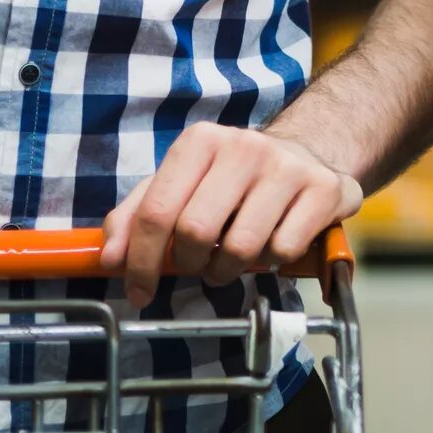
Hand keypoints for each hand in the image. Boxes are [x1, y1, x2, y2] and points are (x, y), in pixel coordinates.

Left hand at [98, 125, 361, 308]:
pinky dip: (271, 263)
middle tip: (196, 265)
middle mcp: (244, 146)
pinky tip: (271, 246)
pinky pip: (283, 251)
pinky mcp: (323, 190)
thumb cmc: (232, 180)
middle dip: (189, 264)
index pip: (156, 211)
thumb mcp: (180, 185)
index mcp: (201, 141)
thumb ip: (136, 217)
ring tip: (232, 259)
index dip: (140, 261)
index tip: (138, 290)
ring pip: (240, 247)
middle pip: (194, 232)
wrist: (306, 156)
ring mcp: (287, 166)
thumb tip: (109, 258)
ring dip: (228, 270)